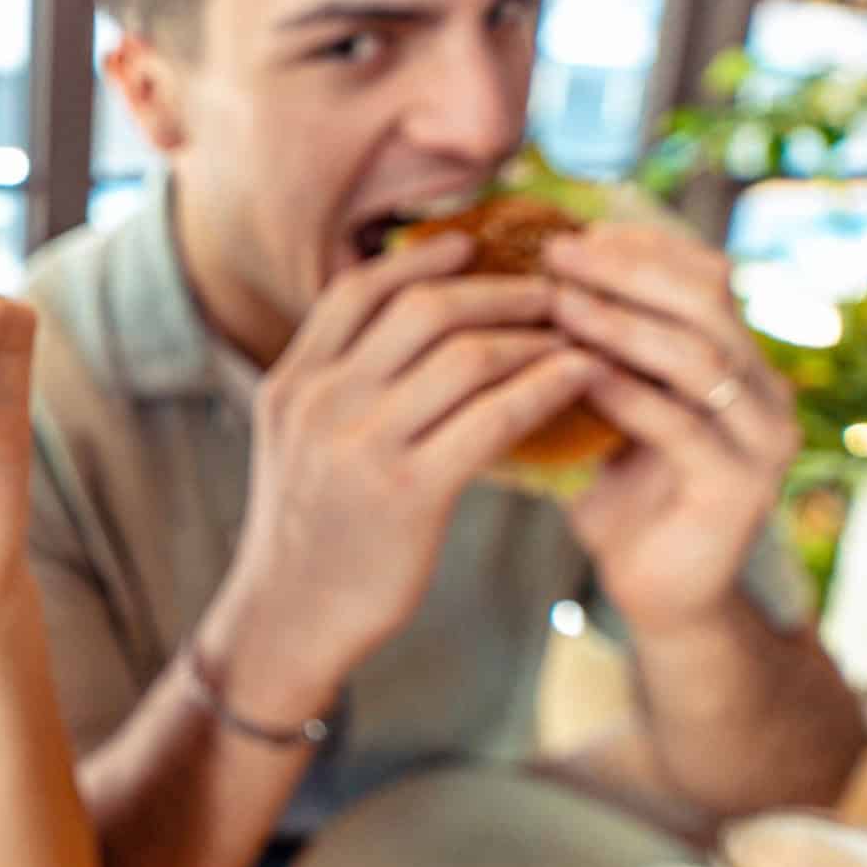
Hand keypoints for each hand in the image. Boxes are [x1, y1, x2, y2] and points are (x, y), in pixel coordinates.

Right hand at [209, 233, 602, 705]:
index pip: (356, 291)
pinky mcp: (408, 493)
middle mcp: (320, 403)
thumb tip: (392, 332)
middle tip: (548, 289)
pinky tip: (578, 378)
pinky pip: (492, 418)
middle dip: (495, 289)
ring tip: (573, 333)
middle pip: (421, 310)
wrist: (288, 620)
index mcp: (291, 384)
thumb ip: (333, 386)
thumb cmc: (307, 534)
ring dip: (532, 335)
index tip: (470, 246)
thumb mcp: (294, 444)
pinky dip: (543, 387)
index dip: (419, 260)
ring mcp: (360, 446)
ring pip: (464, 356)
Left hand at [544, 225, 800, 629]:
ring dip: (623, 324)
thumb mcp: (612, 409)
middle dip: (629, 272)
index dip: (642, 248)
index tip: (572, 232)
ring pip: (699, 358)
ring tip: (560, 303)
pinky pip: (683, 427)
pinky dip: (627, 394)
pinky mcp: (742, 489)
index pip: (705, 277)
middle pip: (708, 303)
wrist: (660, 594)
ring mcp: (763, 440)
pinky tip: (575, 374)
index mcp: (741, 362)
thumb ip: (599, 352)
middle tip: (559, 254)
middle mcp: (766, 392)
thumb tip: (535, 275)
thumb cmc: (624, 494)